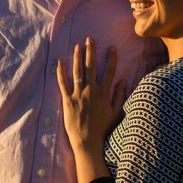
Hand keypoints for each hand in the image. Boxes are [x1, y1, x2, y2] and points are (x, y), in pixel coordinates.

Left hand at [56, 39, 124, 165]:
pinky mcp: (68, 101)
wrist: (88, 143)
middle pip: (91, 67)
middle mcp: (91, 91)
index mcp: (104, 94)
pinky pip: (63, 84)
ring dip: (78, 57)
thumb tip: (123, 81)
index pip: (109, 71)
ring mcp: (79, 95)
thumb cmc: (103, 130)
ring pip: (78, 72)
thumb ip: (119, 96)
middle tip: (90, 39)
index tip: (111, 47)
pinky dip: (61, 72)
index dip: (111, 58)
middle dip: (91, 51)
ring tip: (78, 45)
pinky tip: (60, 62)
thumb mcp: (116, 113)